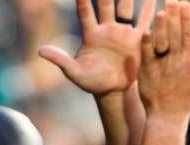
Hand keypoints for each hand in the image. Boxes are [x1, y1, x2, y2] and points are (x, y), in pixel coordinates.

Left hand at [38, 0, 155, 97]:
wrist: (114, 91)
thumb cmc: (92, 82)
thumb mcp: (75, 73)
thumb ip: (60, 60)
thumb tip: (39, 50)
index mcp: (91, 35)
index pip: (85, 12)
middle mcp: (107, 29)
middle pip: (106, 4)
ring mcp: (123, 33)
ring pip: (126, 8)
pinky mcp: (137, 40)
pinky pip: (144, 21)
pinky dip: (150, 9)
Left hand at [138, 0, 189, 116]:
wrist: (168, 116)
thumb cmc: (187, 98)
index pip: (189, 34)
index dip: (187, 18)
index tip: (184, 3)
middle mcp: (176, 61)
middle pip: (176, 34)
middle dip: (174, 16)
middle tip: (171, 0)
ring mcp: (162, 66)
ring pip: (162, 43)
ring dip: (162, 27)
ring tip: (161, 11)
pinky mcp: (148, 73)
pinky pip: (147, 56)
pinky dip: (147, 44)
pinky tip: (146, 31)